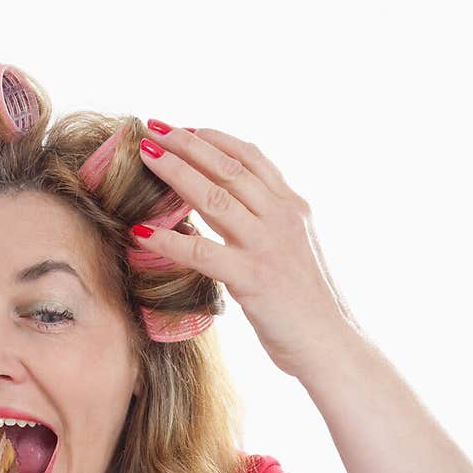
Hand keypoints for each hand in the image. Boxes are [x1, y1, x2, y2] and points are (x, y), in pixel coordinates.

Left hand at [135, 122, 367, 377]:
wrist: (331, 345)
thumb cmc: (309, 307)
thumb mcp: (293, 252)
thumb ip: (266, 228)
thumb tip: (226, 214)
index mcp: (294, 208)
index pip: (252, 158)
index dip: (215, 139)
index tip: (185, 128)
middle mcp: (283, 217)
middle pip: (228, 167)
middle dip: (187, 143)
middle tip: (153, 127)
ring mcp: (268, 245)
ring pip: (214, 197)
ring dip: (175, 172)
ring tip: (144, 156)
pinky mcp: (253, 278)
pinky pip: (202, 251)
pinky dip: (168, 240)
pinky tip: (141, 231)